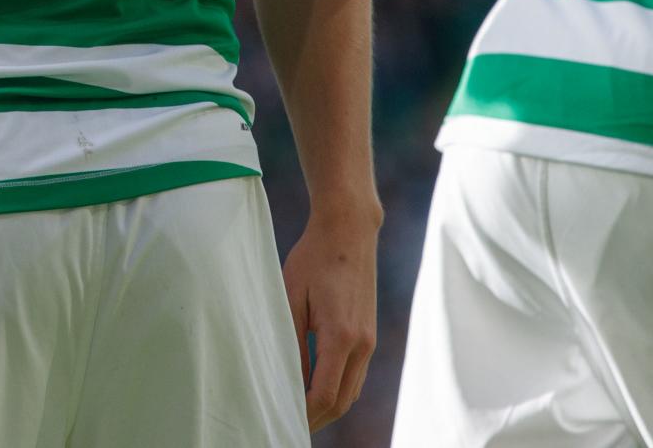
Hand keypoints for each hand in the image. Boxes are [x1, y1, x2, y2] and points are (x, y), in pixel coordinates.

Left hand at [282, 202, 381, 429]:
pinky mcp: (369, 334)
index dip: (304, 414)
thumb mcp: (292, 298)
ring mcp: (370, 340)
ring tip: (299, 411)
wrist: (348, 230)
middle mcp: (363, 344)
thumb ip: (291, 343)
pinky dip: (338, 389)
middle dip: (316, 418)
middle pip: (342, 401)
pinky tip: (316, 388)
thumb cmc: (314, 259)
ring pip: (352, 391)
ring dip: (328, 406)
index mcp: (342, 336)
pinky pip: (356, 375)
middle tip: (287, 423)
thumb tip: (288, 381)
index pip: (325, 395)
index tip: (281, 418)